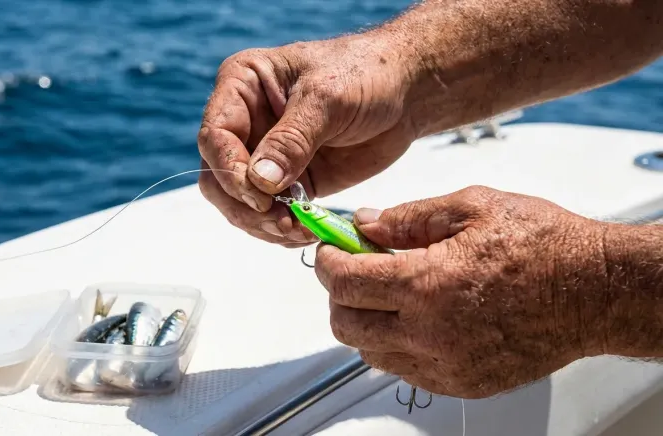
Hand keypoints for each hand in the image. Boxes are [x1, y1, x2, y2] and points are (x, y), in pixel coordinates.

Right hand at [197, 34, 418, 245]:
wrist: (407, 92)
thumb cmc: (366, 73)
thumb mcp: (328, 99)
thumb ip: (292, 140)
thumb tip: (259, 181)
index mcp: (242, 85)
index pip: (215, 136)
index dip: (230, 171)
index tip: (261, 195)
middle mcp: (245, 122)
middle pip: (218, 177)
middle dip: (245, 206)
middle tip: (281, 221)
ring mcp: (264, 156)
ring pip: (239, 203)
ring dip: (263, 224)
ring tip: (299, 230)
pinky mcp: (288, 183)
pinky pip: (270, 215)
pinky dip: (282, 230)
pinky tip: (306, 232)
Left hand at [314, 185, 610, 398]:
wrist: (595, 291)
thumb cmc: (545, 245)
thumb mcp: (471, 208)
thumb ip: (408, 218)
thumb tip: (365, 224)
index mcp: (427, 285)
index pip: (343, 282)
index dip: (327, 261)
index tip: (331, 249)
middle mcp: (430, 333)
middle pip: (345, 325)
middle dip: (339, 294)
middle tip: (355, 269)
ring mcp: (446, 365)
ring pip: (370, 352)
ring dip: (366, 321)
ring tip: (391, 292)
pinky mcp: (462, 383)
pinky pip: (404, 370)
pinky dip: (396, 344)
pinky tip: (417, 318)